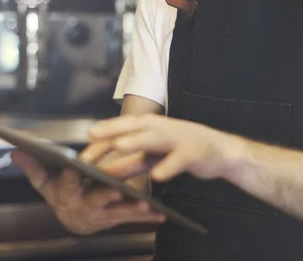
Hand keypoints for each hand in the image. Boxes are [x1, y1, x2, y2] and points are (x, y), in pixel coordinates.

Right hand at [12, 150, 164, 235]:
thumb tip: (17, 151)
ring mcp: (101, 216)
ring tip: (145, 204)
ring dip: (131, 208)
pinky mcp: (115, 220)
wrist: (72, 220)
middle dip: (105, 194)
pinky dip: (147, 217)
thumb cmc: (61, 195)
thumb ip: (34, 167)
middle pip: (94, 199)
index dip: (70, 175)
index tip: (76, 166)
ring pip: (116, 211)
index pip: (67, 182)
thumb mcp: (46, 182)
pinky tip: (160, 214)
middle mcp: (83, 207)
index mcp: (66, 194)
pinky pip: (131, 219)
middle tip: (116, 188)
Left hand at [84, 114, 244, 181]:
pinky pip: (179, 160)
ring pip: (155, 138)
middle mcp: (162, 128)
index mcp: (151, 126)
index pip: (121, 128)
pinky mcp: (193, 152)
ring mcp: (178, 138)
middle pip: (134, 128)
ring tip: (119, 146)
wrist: (220, 152)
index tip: (82, 146)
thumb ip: (131, 162)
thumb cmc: (183, 151)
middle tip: (91, 139)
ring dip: (137, 141)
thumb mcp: (154, 156)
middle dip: (112, 132)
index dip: (101, 136)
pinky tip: (158, 176)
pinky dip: (168, 167)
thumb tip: (104, 171)